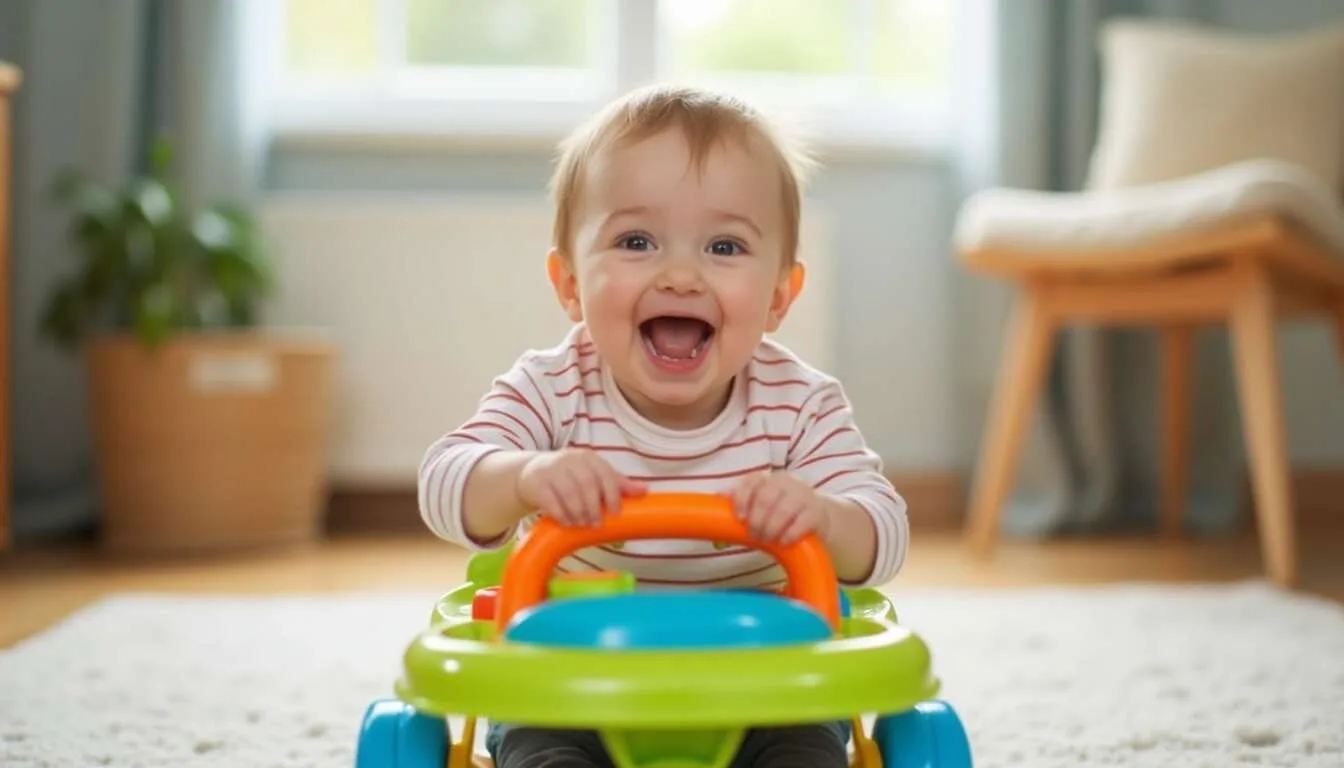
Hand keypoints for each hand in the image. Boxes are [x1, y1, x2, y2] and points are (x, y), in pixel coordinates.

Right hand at [516, 449, 646, 526]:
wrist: (530, 473)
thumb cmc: (569, 477)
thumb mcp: (592, 475)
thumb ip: (616, 483)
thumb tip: (645, 490)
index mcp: (588, 458)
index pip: (605, 474)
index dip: (613, 494)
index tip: (616, 513)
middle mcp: (570, 459)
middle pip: (587, 484)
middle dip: (594, 507)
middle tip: (597, 524)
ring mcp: (551, 469)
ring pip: (569, 493)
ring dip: (578, 512)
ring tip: (582, 524)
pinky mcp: (536, 482)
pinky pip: (550, 500)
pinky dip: (561, 514)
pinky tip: (567, 523)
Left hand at [728, 471, 831, 544]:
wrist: (816, 517)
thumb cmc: (780, 512)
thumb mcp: (761, 505)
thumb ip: (742, 501)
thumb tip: (718, 497)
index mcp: (768, 479)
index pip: (752, 481)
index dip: (742, 499)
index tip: (739, 518)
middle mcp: (786, 483)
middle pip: (766, 497)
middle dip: (756, 520)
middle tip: (754, 535)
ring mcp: (803, 496)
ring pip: (783, 510)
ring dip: (771, 528)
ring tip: (767, 540)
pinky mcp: (817, 512)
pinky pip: (802, 522)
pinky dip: (789, 534)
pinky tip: (784, 542)